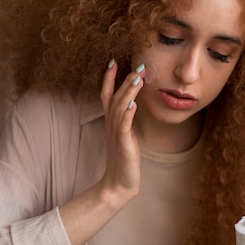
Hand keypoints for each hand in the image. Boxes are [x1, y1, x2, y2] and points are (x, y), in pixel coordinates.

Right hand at [100, 60, 145, 200]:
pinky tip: (133, 104)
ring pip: (119, 107)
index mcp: (111, 121)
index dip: (108, 78)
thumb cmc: (123, 159)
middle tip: (136, 65)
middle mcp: (111, 124)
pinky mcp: (123, 144)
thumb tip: (130, 104)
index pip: (106, 95)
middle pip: (114, 97)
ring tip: (137, 78)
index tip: (113, 61)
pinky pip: (124, 126)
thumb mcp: (124, 135)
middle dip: (123, 79)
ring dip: (127, 92)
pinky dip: (127, 113)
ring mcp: (116, 133)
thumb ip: (125, 120)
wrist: (119, 184)